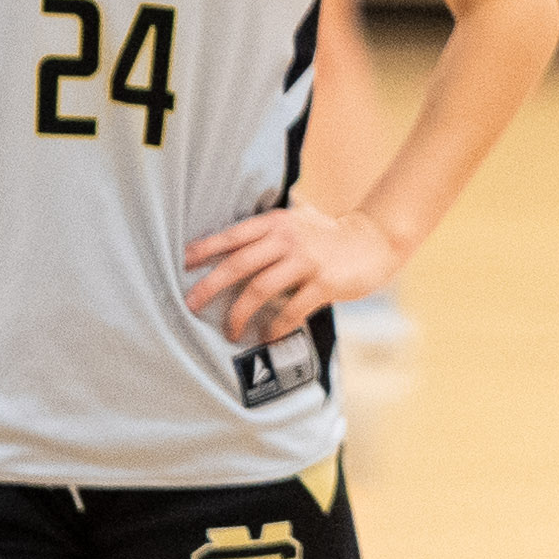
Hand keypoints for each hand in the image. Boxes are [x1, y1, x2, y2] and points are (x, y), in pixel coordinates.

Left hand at [181, 203, 401, 345]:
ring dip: (239, 314)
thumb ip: (270, 228)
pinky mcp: (324, 283)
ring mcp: (307, 261)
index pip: (233, 235)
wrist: (375, 241)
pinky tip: (266, 337)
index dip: (206, 249)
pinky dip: (275, 327)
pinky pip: (291, 310)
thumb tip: (233, 243)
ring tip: (229, 331)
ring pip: (260, 289)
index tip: (183, 263)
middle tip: (191, 304)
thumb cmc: (330, 235)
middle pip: (239, 264)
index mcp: (277, 223)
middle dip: (210, 286)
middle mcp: (288, 239)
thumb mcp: (299, 221)